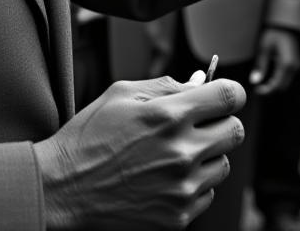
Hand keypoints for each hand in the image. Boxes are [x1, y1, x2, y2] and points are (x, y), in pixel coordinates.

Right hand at [34, 75, 246, 229]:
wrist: (64, 189)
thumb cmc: (89, 137)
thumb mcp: (121, 93)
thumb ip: (166, 86)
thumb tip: (200, 82)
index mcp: (168, 116)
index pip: (229, 97)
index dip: (230, 92)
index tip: (225, 94)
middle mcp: (181, 152)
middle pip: (235, 131)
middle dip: (220, 122)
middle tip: (198, 123)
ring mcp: (182, 188)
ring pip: (222, 164)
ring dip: (206, 155)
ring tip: (173, 153)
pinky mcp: (178, 216)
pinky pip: (207, 194)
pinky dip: (193, 184)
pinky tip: (163, 176)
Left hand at [249, 28, 299, 95]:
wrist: (284, 25)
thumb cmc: (273, 34)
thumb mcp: (264, 48)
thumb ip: (260, 66)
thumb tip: (254, 81)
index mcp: (286, 64)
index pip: (276, 85)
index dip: (266, 90)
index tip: (256, 90)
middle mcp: (294, 67)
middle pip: (282, 87)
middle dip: (270, 89)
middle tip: (257, 87)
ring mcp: (296, 66)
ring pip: (285, 83)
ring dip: (274, 85)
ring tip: (262, 82)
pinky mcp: (295, 64)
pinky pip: (287, 77)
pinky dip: (279, 79)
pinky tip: (269, 75)